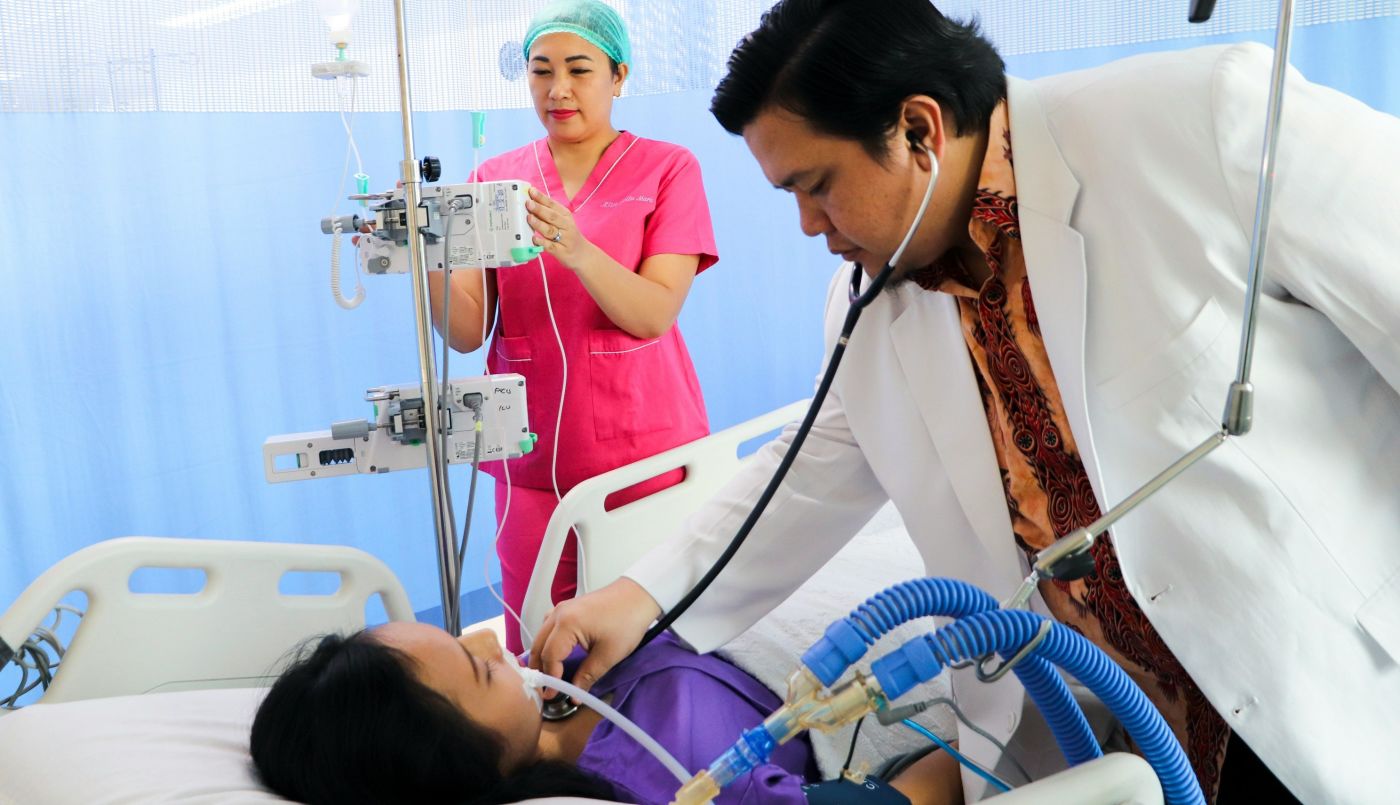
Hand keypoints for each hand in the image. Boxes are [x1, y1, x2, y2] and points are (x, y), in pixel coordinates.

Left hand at [526, 187, 596, 271]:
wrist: (583, 254)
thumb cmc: (568, 235)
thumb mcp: (563, 221)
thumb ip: (548, 213)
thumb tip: (531, 203)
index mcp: (565, 215)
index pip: (553, 204)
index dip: (542, 198)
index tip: (531, 191)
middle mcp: (566, 226)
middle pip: (552, 216)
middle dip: (540, 209)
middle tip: (528, 203)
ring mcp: (564, 239)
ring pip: (550, 230)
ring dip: (539, 224)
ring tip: (529, 218)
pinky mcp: (561, 252)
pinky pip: (551, 246)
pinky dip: (542, 242)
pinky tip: (534, 239)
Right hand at [529, 577, 661, 699]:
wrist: (639, 595)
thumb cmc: (627, 622)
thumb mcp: (608, 654)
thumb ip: (587, 676)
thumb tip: (574, 695)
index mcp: (566, 623)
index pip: (549, 656)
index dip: (549, 678)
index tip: (553, 696)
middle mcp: (558, 614)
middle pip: (539, 646)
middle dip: (540, 669)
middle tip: (546, 689)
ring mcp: (561, 608)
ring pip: (541, 636)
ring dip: (541, 655)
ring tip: (549, 675)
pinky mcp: (567, 608)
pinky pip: (548, 627)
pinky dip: (547, 642)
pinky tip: (555, 653)